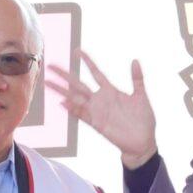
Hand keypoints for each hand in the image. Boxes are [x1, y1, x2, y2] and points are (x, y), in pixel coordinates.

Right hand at [47, 53, 157, 167]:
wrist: (143, 142)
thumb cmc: (144, 120)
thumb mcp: (141, 96)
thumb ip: (137, 78)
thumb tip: (135, 60)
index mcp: (111, 91)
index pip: (96, 72)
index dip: (87, 61)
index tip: (77, 50)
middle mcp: (101, 99)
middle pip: (79, 84)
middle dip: (65, 75)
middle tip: (50, 65)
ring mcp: (97, 111)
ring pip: (75, 98)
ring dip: (62, 91)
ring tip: (48, 83)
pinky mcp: (97, 124)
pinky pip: (81, 115)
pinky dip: (73, 109)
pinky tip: (63, 103)